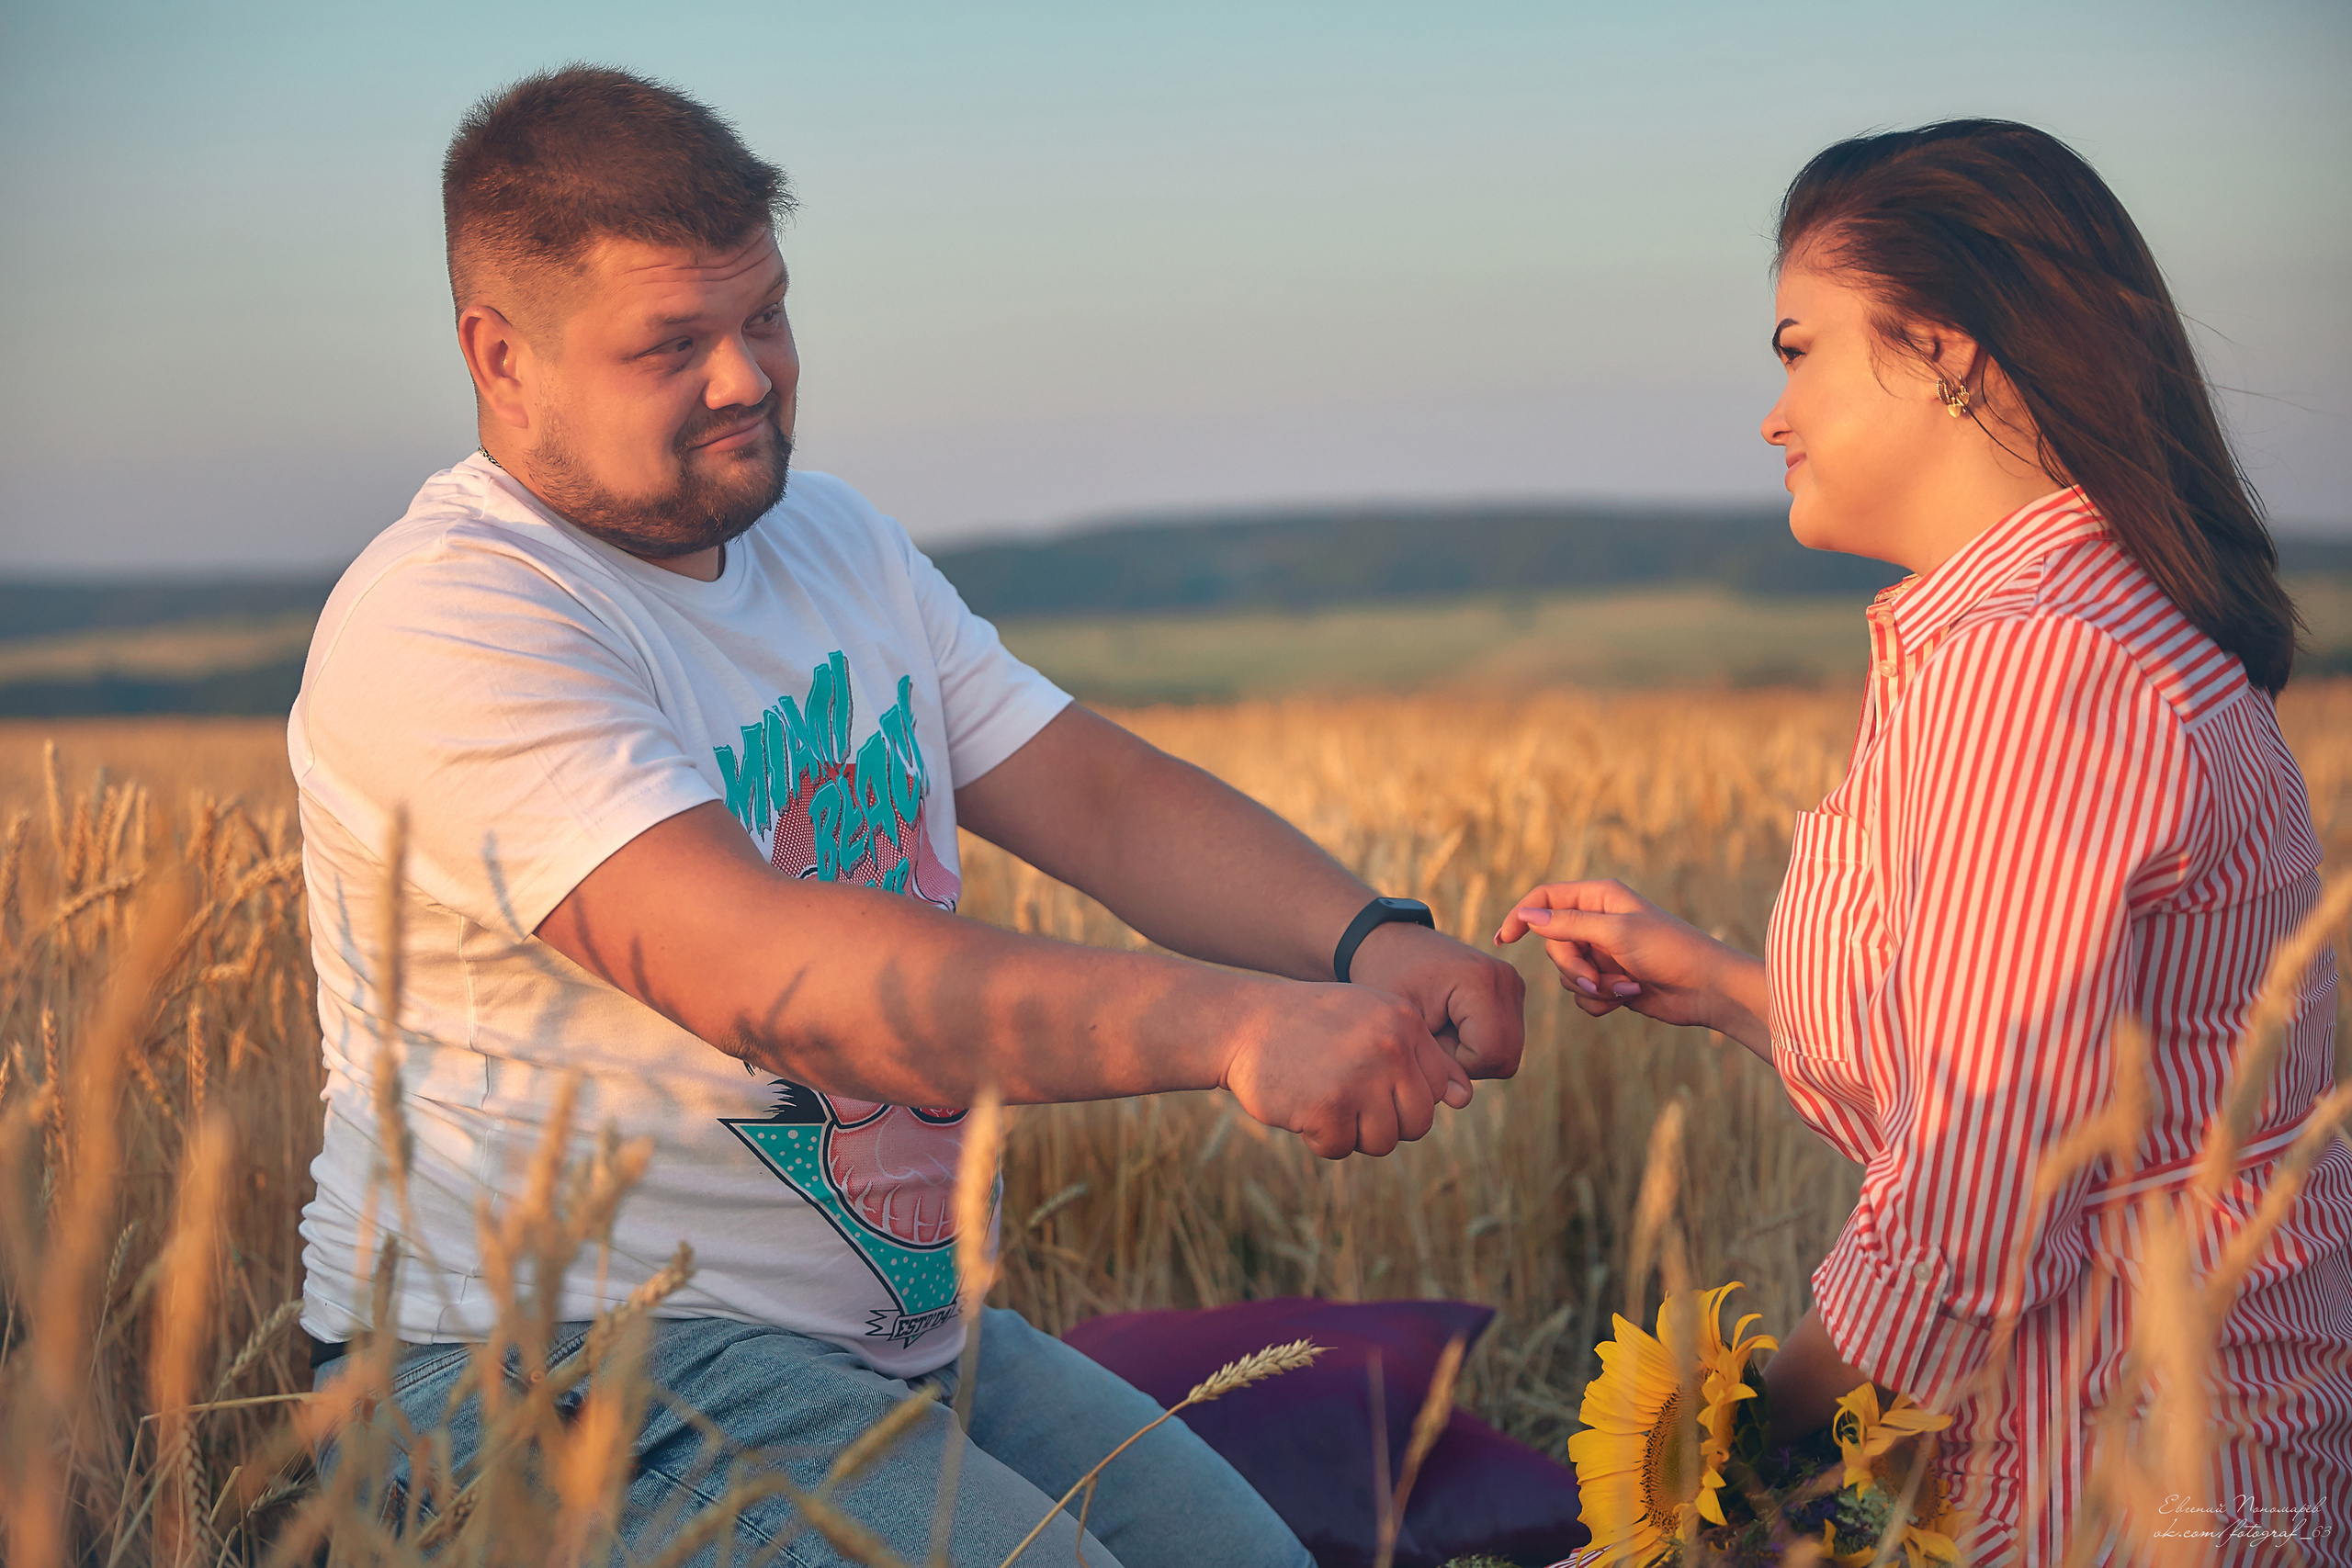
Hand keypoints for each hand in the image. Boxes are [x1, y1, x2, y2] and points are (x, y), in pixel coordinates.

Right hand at [1219, 983, 1473, 1159]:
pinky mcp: (1328, 1106)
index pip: (1436, 1089)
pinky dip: (1320, 1139)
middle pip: (1417, 1122)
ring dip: (1352, 1133)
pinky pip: (1341, 1148)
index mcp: (1405, 1022)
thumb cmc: (1309, 1025)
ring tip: (1323, 1100)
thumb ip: (1416, 1053)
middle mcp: (1391, 1046)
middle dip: (1383, 1122)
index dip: (1404, 1098)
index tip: (1370, 1086)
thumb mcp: (1369, 1019)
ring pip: (1383, 1142)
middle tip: (1345, 1100)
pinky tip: (1301, 1107)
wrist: (1241, 1023)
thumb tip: (1464, 1098)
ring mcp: (1361, 1076)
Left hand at [1347, 922, 1526, 1080]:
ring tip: (1438, 1028)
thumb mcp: (1403, 1025)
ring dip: (1471, 1054)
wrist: (1389, 942)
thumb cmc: (1387, 978)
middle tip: (1431, 1037)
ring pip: (1507, 1053)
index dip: (1456, 1061)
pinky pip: (1505, 1040)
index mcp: (1481, 981)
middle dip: (1466, 1062)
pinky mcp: (1512, 991)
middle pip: (1505, 1057)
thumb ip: (1433, 1063)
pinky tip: (1450, 1023)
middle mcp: (1507, 980)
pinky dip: (1477, 1044)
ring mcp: (1514, 984)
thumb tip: (1462, 1101)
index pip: (1490, 1053)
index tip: (1426, 1038)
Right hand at [1494, 879, 1768, 1053]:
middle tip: (1596, 978)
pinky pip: (1581, 995)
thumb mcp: (1616, 933)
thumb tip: (1526, 914)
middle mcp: (1597, 921)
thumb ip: (1568, 924)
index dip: (1521, 916)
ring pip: (1566, 973)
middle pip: (1553, 943)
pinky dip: (1600, 1001)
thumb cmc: (1670, 951)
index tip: (1504, 941)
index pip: (1544, 899)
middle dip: (1572, 967)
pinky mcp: (1609, 980)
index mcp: (1598, 897)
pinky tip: (1627, 999)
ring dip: (1590, 987)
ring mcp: (1602, 952)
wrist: (1706, 990)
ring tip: (1624, 987)